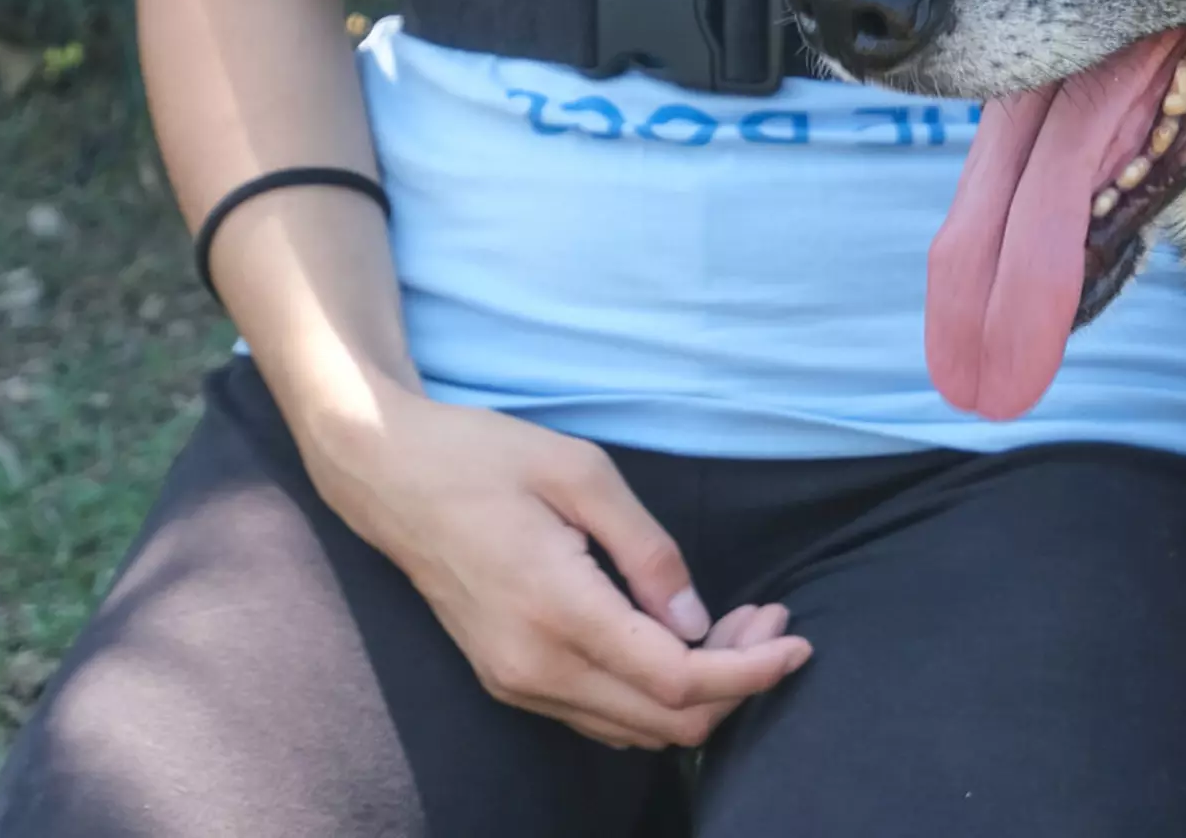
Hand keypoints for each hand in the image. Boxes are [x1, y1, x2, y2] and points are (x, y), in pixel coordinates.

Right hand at [298, 387, 811, 747]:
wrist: (387, 475)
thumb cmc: (483, 457)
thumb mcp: (582, 473)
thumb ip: (648, 551)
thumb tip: (695, 620)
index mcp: (557, 611)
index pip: (677, 680)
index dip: (750, 671)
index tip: (798, 642)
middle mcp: (534, 667)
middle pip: (666, 721)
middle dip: (736, 681)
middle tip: (771, 618)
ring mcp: (516, 682)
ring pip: (635, 729)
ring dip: (699, 691)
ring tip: (737, 624)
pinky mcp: (508, 678)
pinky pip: (600, 715)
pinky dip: (654, 694)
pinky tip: (679, 639)